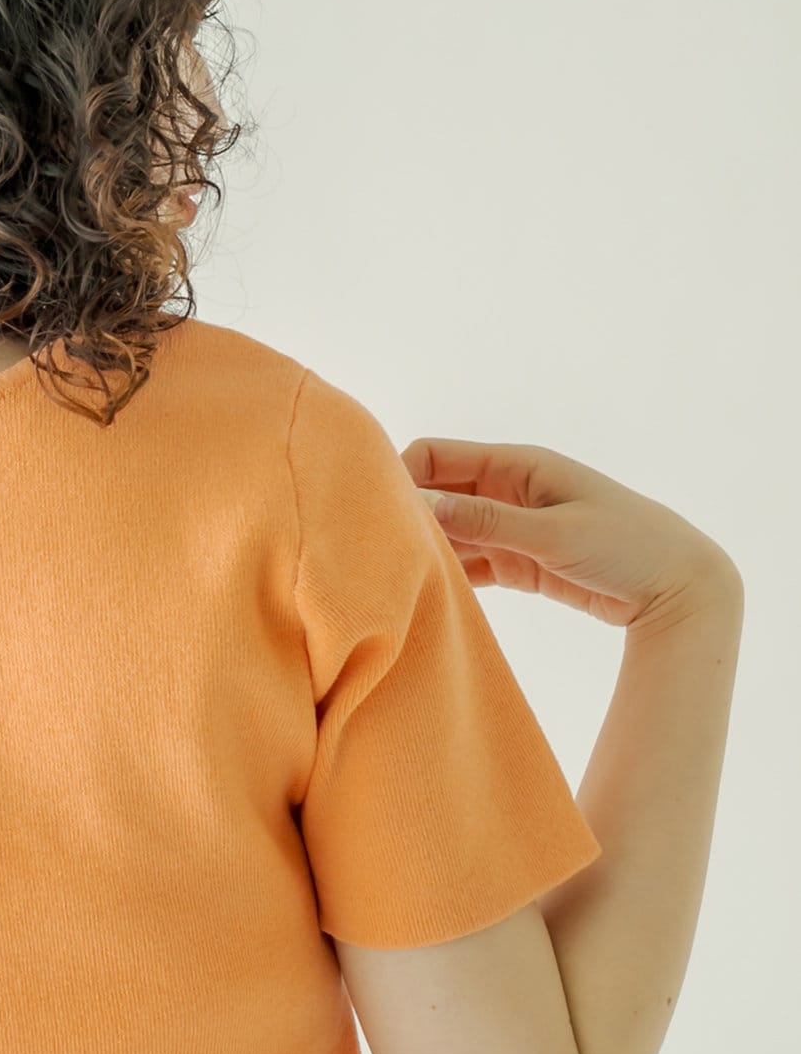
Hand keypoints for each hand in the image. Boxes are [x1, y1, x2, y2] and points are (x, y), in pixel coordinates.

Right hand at [398, 437, 741, 632]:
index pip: (435, 456)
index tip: (376, 516)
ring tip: (393, 579)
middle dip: (406, 518)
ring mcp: (511, 528)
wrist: (678, 586)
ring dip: (427, 551)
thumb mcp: (554, 532)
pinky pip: (470, 564)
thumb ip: (487, 521)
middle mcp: (507, 491)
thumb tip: (422, 508)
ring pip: (449, 533)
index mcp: (517, 466)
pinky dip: (450, 577)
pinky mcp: (519, 563)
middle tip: (375, 554)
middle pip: (436, 495)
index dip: (401, 478)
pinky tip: (428, 596)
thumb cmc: (625, 545)